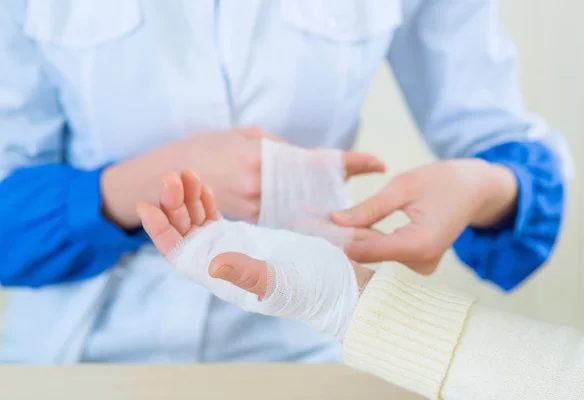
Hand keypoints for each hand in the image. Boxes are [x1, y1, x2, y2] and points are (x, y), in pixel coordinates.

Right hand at [102, 127, 384, 228]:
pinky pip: (286, 214)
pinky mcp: (249, 219)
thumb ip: (279, 148)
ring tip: (344, 196)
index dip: (351, 162)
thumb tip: (311, 158)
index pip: (318, 162)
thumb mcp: (244, 135)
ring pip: (301, 204)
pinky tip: (313, 205)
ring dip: (324, 199)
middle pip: (315, 189)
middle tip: (366, 174)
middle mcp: (264, 188)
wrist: (166, 179)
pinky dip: (302, 208)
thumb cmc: (205, 148)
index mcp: (264, 161)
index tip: (379, 162)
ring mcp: (256, 207)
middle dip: (340, 184)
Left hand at [137, 170, 373, 299]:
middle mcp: (218, 260)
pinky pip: (215, 217)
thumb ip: (247, 273)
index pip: (179, 253)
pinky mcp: (242, 237)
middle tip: (173, 176)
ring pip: (197, 221)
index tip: (148, 206)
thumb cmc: (307, 289)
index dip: (160, 231)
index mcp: (220, 275)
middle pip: (184, 231)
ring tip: (186, 172)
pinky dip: (206, 200)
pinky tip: (204, 185)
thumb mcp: (279, 282)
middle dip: (174, 204)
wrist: (331, 285)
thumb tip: (214, 265)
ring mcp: (228, 247)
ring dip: (188, 198)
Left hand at [332, 159, 517, 273]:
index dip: (339, 239)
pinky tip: (351, 228)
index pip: (367, 249)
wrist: (475, 189)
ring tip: (328, 222)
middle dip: (344, 237)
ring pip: (376, 254)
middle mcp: (421, 262)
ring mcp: (422, 265)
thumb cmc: (443, 181)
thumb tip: (336, 221)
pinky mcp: (419, 262)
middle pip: (370, 253)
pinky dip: (369, 240)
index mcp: (419, 244)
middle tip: (312, 224)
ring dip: (355, 238)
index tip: (314, 229)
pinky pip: (387, 254)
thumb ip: (369, 208)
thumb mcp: (403, 187)